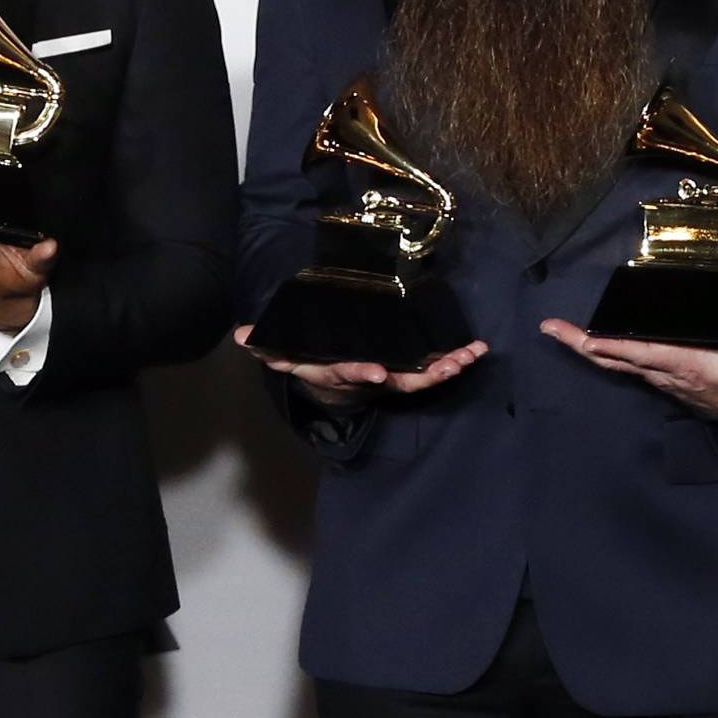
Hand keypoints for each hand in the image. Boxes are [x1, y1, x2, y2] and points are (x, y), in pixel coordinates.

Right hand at [233, 326, 488, 405]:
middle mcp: (371, 378)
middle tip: (449, 366)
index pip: (352, 372)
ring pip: (424, 378)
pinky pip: (434, 370)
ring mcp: (393, 378)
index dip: (363, 372)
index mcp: (342, 371)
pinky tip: (477, 350)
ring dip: (448, 367)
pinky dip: (456, 361)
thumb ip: (267, 345)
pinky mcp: (408, 372)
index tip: (377, 371)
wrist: (331, 381)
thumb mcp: (285, 354)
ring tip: (470, 355)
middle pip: (401, 382)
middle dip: (426, 375)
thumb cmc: (311, 361)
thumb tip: (240, 335)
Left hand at [542, 319, 717, 418]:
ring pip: (613, 360)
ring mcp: (655, 375)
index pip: (641, 353)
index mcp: (683, 364)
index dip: (614, 346)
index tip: (587, 339)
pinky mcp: (654, 374)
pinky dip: (600, 350)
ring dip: (584, 345)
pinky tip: (583, 340)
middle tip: (550, 328)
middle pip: (614, 357)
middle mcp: (661, 371)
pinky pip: (620, 361)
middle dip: (581, 343)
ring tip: (555, 330)